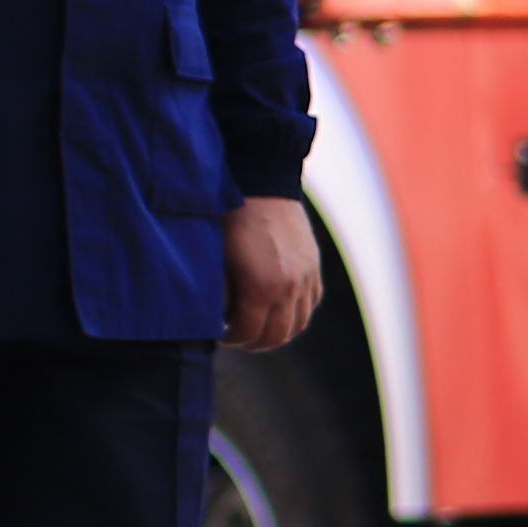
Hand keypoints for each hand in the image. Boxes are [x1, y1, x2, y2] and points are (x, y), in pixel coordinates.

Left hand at [224, 197, 322, 351]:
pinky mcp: (313, 267)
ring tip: (256, 328)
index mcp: (261, 288)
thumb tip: (215, 318)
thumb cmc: (228, 219)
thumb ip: (217, 293)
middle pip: (277, 335)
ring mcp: (306, 278)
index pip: (249, 333)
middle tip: (236, 338)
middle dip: (254, 342)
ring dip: (277, 332)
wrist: (261, 184)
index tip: (218, 335)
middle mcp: (290, 288)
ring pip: (298, 323)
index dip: (232, 339)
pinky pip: (310, 304)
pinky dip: (295, 314)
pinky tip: (276, 310)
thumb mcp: (214, 258)